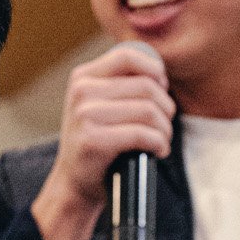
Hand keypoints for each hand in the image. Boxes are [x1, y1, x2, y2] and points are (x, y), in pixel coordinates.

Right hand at [31, 43, 173, 239]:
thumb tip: (160, 73)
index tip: (162, 90)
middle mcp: (81, 91)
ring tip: (162, 140)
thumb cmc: (96, 143)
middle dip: (166, 108)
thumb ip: (121, 85)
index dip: (155, 70)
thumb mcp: (99, 105)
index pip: (129, 56)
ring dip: (165, 129)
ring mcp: (84, 115)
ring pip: (149, 110)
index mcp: (83, 77)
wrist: (73, 183)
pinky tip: (157, 151)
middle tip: (164, 125)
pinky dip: (159, 144)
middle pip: (147, 86)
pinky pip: (143, 134)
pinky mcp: (93, 140)